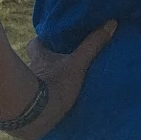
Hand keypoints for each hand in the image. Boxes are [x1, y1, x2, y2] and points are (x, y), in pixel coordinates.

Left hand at [9, 20, 117, 139]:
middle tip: (62, 60)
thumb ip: (92, 45)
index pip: (35, 43)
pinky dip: (45, 98)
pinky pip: (39, 97)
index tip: (53, 38)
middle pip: (37, 61)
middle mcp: (31, 71)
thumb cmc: (55, 85)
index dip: (43, 40)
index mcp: (39, 58)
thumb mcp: (77, 64)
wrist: (36, 116)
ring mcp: (29, 89)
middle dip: (48, 61)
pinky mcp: (29, 106)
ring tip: (62, 82)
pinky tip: (56, 102)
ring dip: (47, 79)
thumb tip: (111, 23)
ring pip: (38, 79)